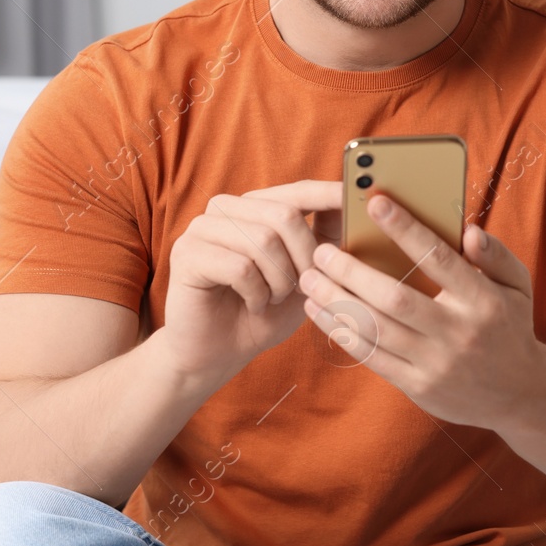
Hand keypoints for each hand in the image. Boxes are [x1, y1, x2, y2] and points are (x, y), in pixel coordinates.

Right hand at [161, 180, 341, 383]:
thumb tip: (351, 205)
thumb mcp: (304, 275)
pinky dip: (256, 294)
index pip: (299, 190)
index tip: (359, 197)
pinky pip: (240, 267)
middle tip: (300, 287)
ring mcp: (202, 228)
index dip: (329, 194)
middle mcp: (226, 208)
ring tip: (273, 298)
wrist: (218, 354)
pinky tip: (253, 304)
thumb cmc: (265, 312)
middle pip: (284, 215)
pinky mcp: (186, 254)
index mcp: (255, 206)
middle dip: (304, 258)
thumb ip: (324, 239)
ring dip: (280, 280)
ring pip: (264, 240)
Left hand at [296, 193, 541, 428]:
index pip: (438, 258)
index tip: (375, 203)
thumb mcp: (518, 286)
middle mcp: (458, 332)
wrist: (519, 395)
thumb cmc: (510, 327)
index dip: (405, 229)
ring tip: (309, 280)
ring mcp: (437, 363)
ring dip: (336, 303)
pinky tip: (322, 314)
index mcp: (482, 299)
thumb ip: (496, 255)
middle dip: (352, 272)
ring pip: (376, 329)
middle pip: (394, 297)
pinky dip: (344, 334)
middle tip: (320, 251)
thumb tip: (468, 231)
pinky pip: (373, 358)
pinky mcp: (419, 387)